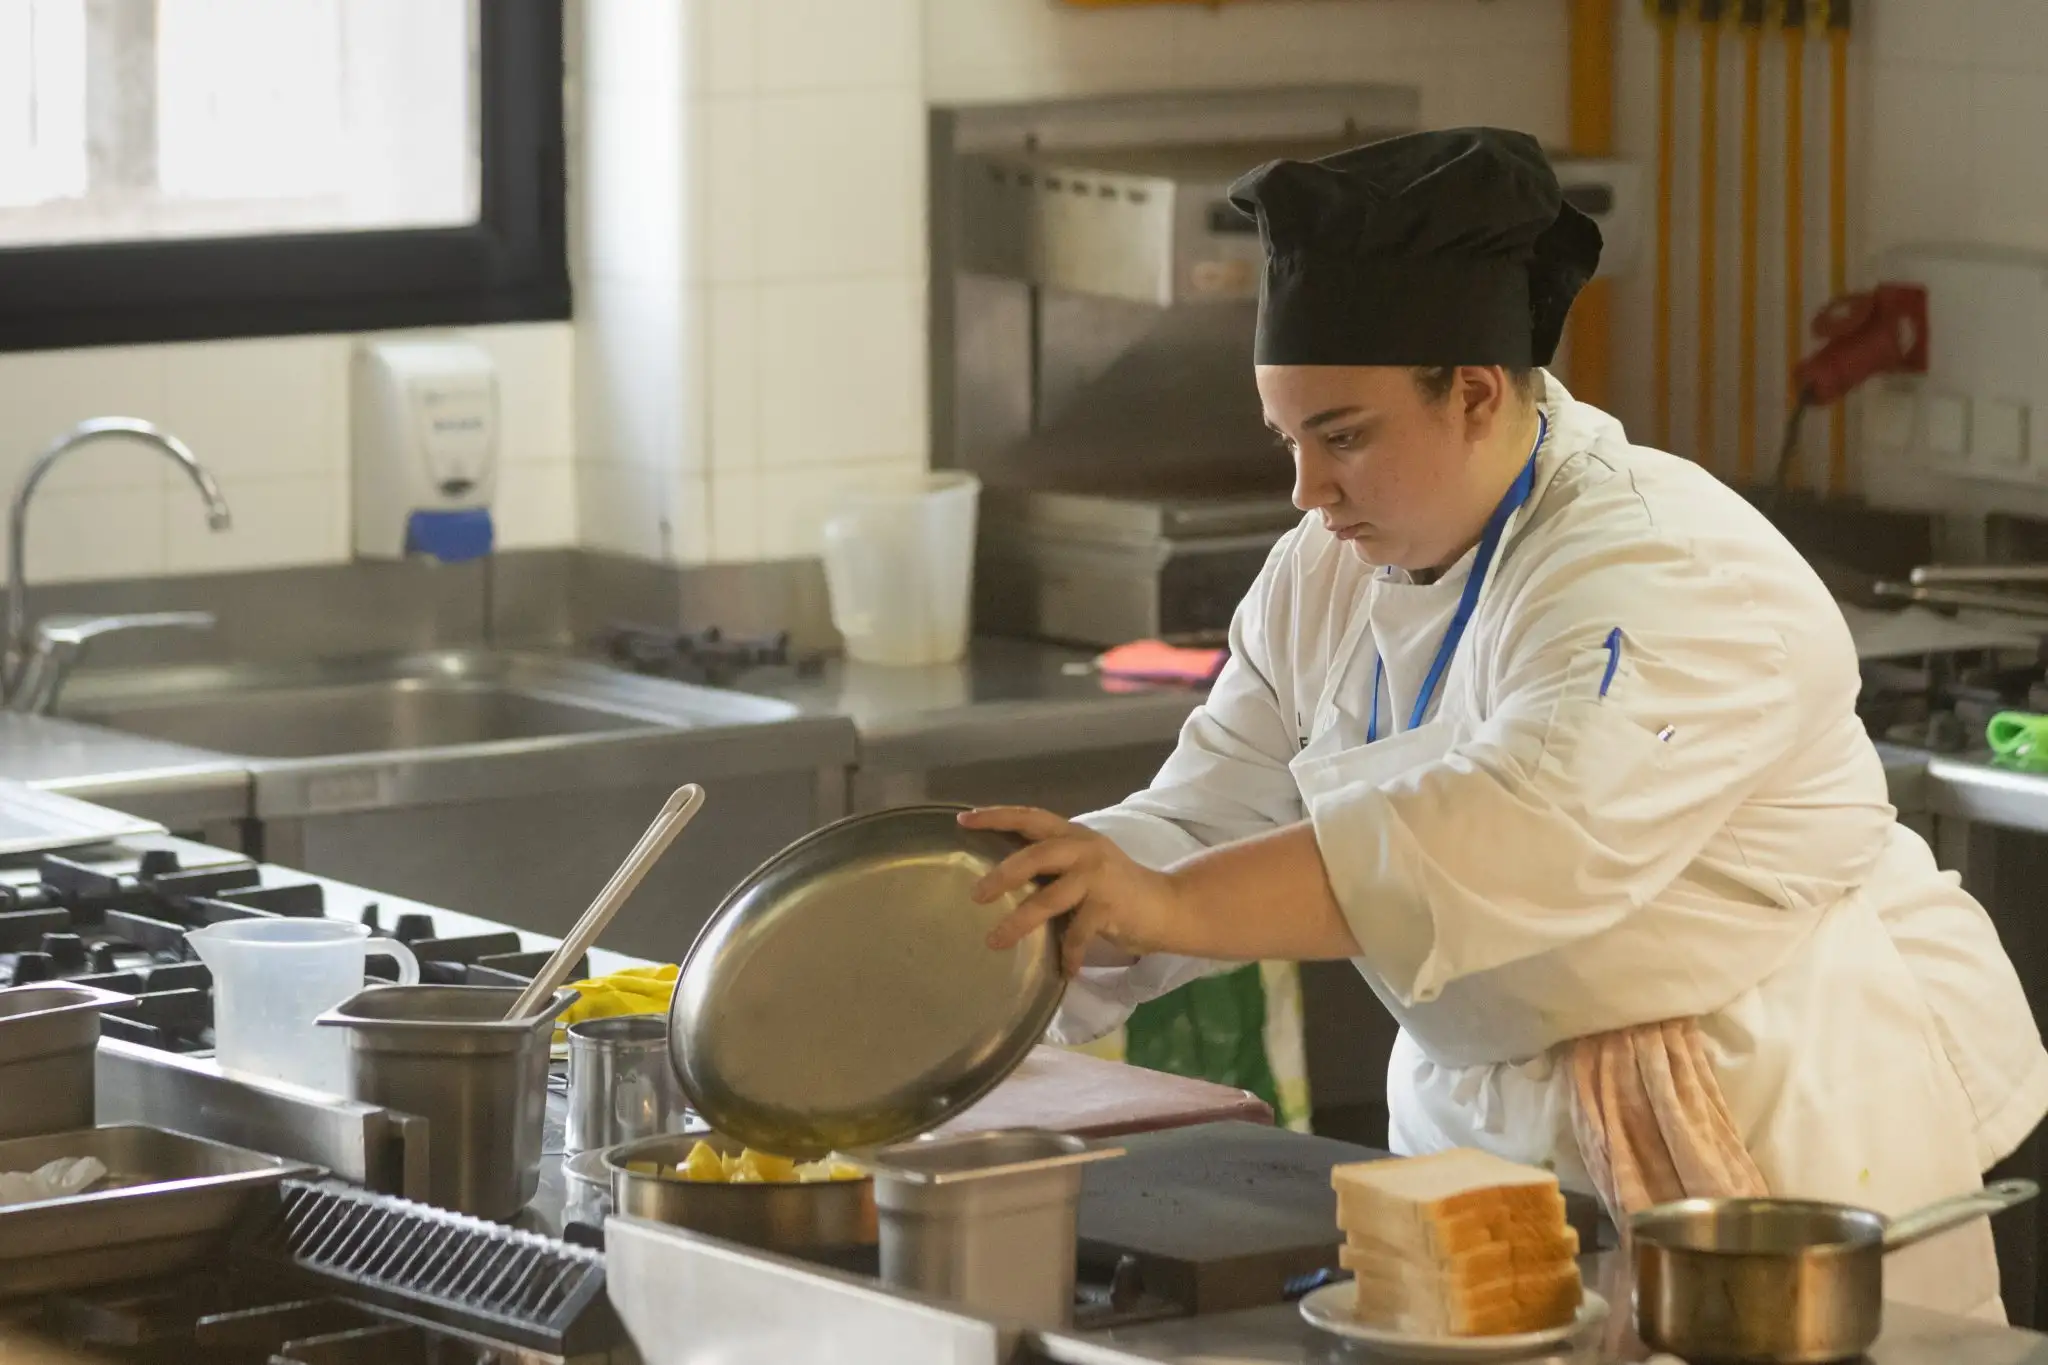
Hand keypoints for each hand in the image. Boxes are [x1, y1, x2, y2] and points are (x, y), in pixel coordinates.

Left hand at [961, 806, 1188, 974]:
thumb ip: (1051, 863)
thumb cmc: (1116, 888)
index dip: (997, 816)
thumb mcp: (1083, 865)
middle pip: (1036, 854)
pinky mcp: (1109, 907)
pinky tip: (1064, 970)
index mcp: (1074, 835)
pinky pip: (1077, 934)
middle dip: (1002, 875)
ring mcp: (1098, 877)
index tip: (964, 821)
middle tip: (976, 894)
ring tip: (994, 940)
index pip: (1031, 817)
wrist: (1168, 907)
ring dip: (1019, 921)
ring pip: (1049, 899)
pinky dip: (1067, 954)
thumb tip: (1000, 875)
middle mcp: (1084, 850)